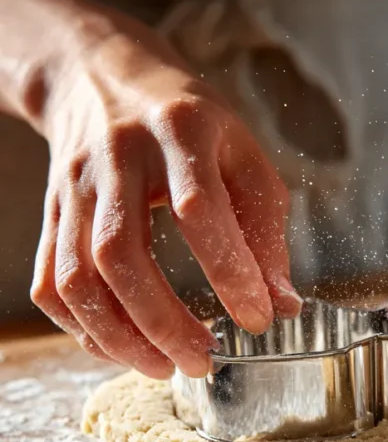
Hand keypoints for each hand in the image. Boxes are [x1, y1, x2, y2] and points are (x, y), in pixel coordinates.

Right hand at [32, 29, 300, 378]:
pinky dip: (82, 327)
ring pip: (78, 276)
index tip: (257, 318)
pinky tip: (121, 346)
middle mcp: (117, 157)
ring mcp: (75, 186)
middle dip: (163, 322)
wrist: (102, 76)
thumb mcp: (243, 155)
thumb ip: (265, 229)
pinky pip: (51, 282)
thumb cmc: (189, 122)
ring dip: (119, 335)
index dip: (229, 271)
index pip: (199, 210)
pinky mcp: (51, 212)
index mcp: (180, 131)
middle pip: (122, 254)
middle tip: (202, 361)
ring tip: (163, 366)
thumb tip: (282, 304)